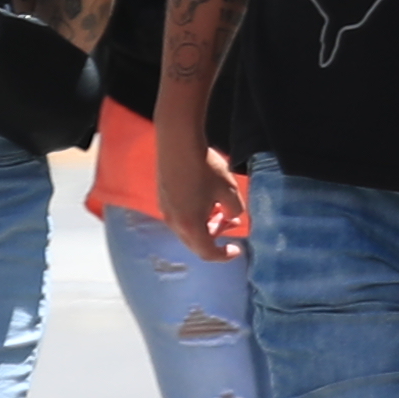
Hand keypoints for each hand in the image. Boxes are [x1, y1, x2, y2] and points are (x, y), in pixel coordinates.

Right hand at [158, 129, 247, 262]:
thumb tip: (230, 216)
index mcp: (190, 226)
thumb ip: (235, 211)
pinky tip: (205, 198)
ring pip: (188, 228)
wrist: (178, 142)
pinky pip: (180, 216)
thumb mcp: (229, 191)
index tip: (236, 249)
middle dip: (216, 235)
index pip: (207, 252)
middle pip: (196, 242)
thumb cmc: (205, 168)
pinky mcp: (162, 198)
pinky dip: (195, 215)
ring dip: (206, 224)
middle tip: (232, 222)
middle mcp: (174, 222)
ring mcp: (165, 210)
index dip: (223, 255)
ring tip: (221, 208)